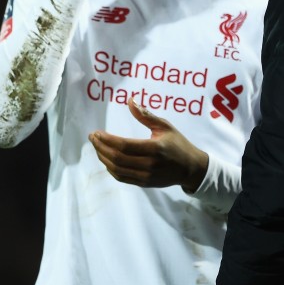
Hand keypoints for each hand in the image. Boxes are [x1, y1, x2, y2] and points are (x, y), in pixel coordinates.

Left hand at [89, 98, 208, 191]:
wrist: (190, 168)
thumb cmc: (178, 143)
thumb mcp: (165, 126)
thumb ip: (146, 115)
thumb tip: (130, 101)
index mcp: (155, 148)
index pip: (124, 146)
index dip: (107, 139)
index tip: (97, 132)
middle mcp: (149, 164)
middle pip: (117, 158)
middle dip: (100, 147)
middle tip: (93, 138)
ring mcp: (146, 176)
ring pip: (116, 169)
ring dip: (103, 158)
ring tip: (97, 147)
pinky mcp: (143, 183)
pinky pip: (122, 177)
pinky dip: (111, 168)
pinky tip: (106, 158)